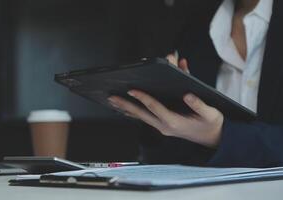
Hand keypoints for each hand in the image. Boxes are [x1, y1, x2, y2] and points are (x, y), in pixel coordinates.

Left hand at [108, 53, 223, 147]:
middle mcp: (165, 126)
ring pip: (141, 116)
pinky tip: (126, 108)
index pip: (155, 108)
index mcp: (174, 122)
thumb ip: (199, 104)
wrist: (213, 138)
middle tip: (112, 97)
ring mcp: (162, 127)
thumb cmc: (211, 124)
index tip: (132, 90)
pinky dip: (135, 112)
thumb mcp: (210, 114)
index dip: (143, 98)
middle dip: (126, 105)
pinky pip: (145, 118)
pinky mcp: (162, 126)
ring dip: (127, 109)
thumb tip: (188, 94)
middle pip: (141, 113)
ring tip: (113, 102)